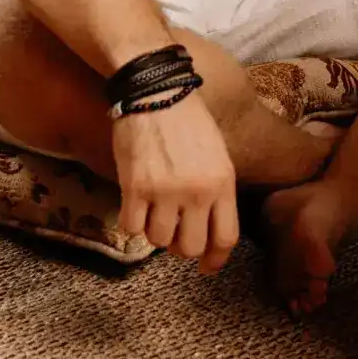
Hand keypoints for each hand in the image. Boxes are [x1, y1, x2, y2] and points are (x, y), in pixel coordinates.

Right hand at [112, 92, 238, 274]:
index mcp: (223, 182)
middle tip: (176, 232)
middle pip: (190, 248)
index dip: (215, 260)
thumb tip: (209, 226)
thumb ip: (216, 190)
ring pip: (159, 240)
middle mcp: (197, 191)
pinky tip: (136, 204)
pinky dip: (132, 221)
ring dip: (155, 231)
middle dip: (182, 247)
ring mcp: (165, 191)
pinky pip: (132, 228)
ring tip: (155, 209)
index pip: (225, 238)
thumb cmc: (189, 120)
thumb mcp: (218, 153)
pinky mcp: (135, 188)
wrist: (157, 90)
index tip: (206, 267)